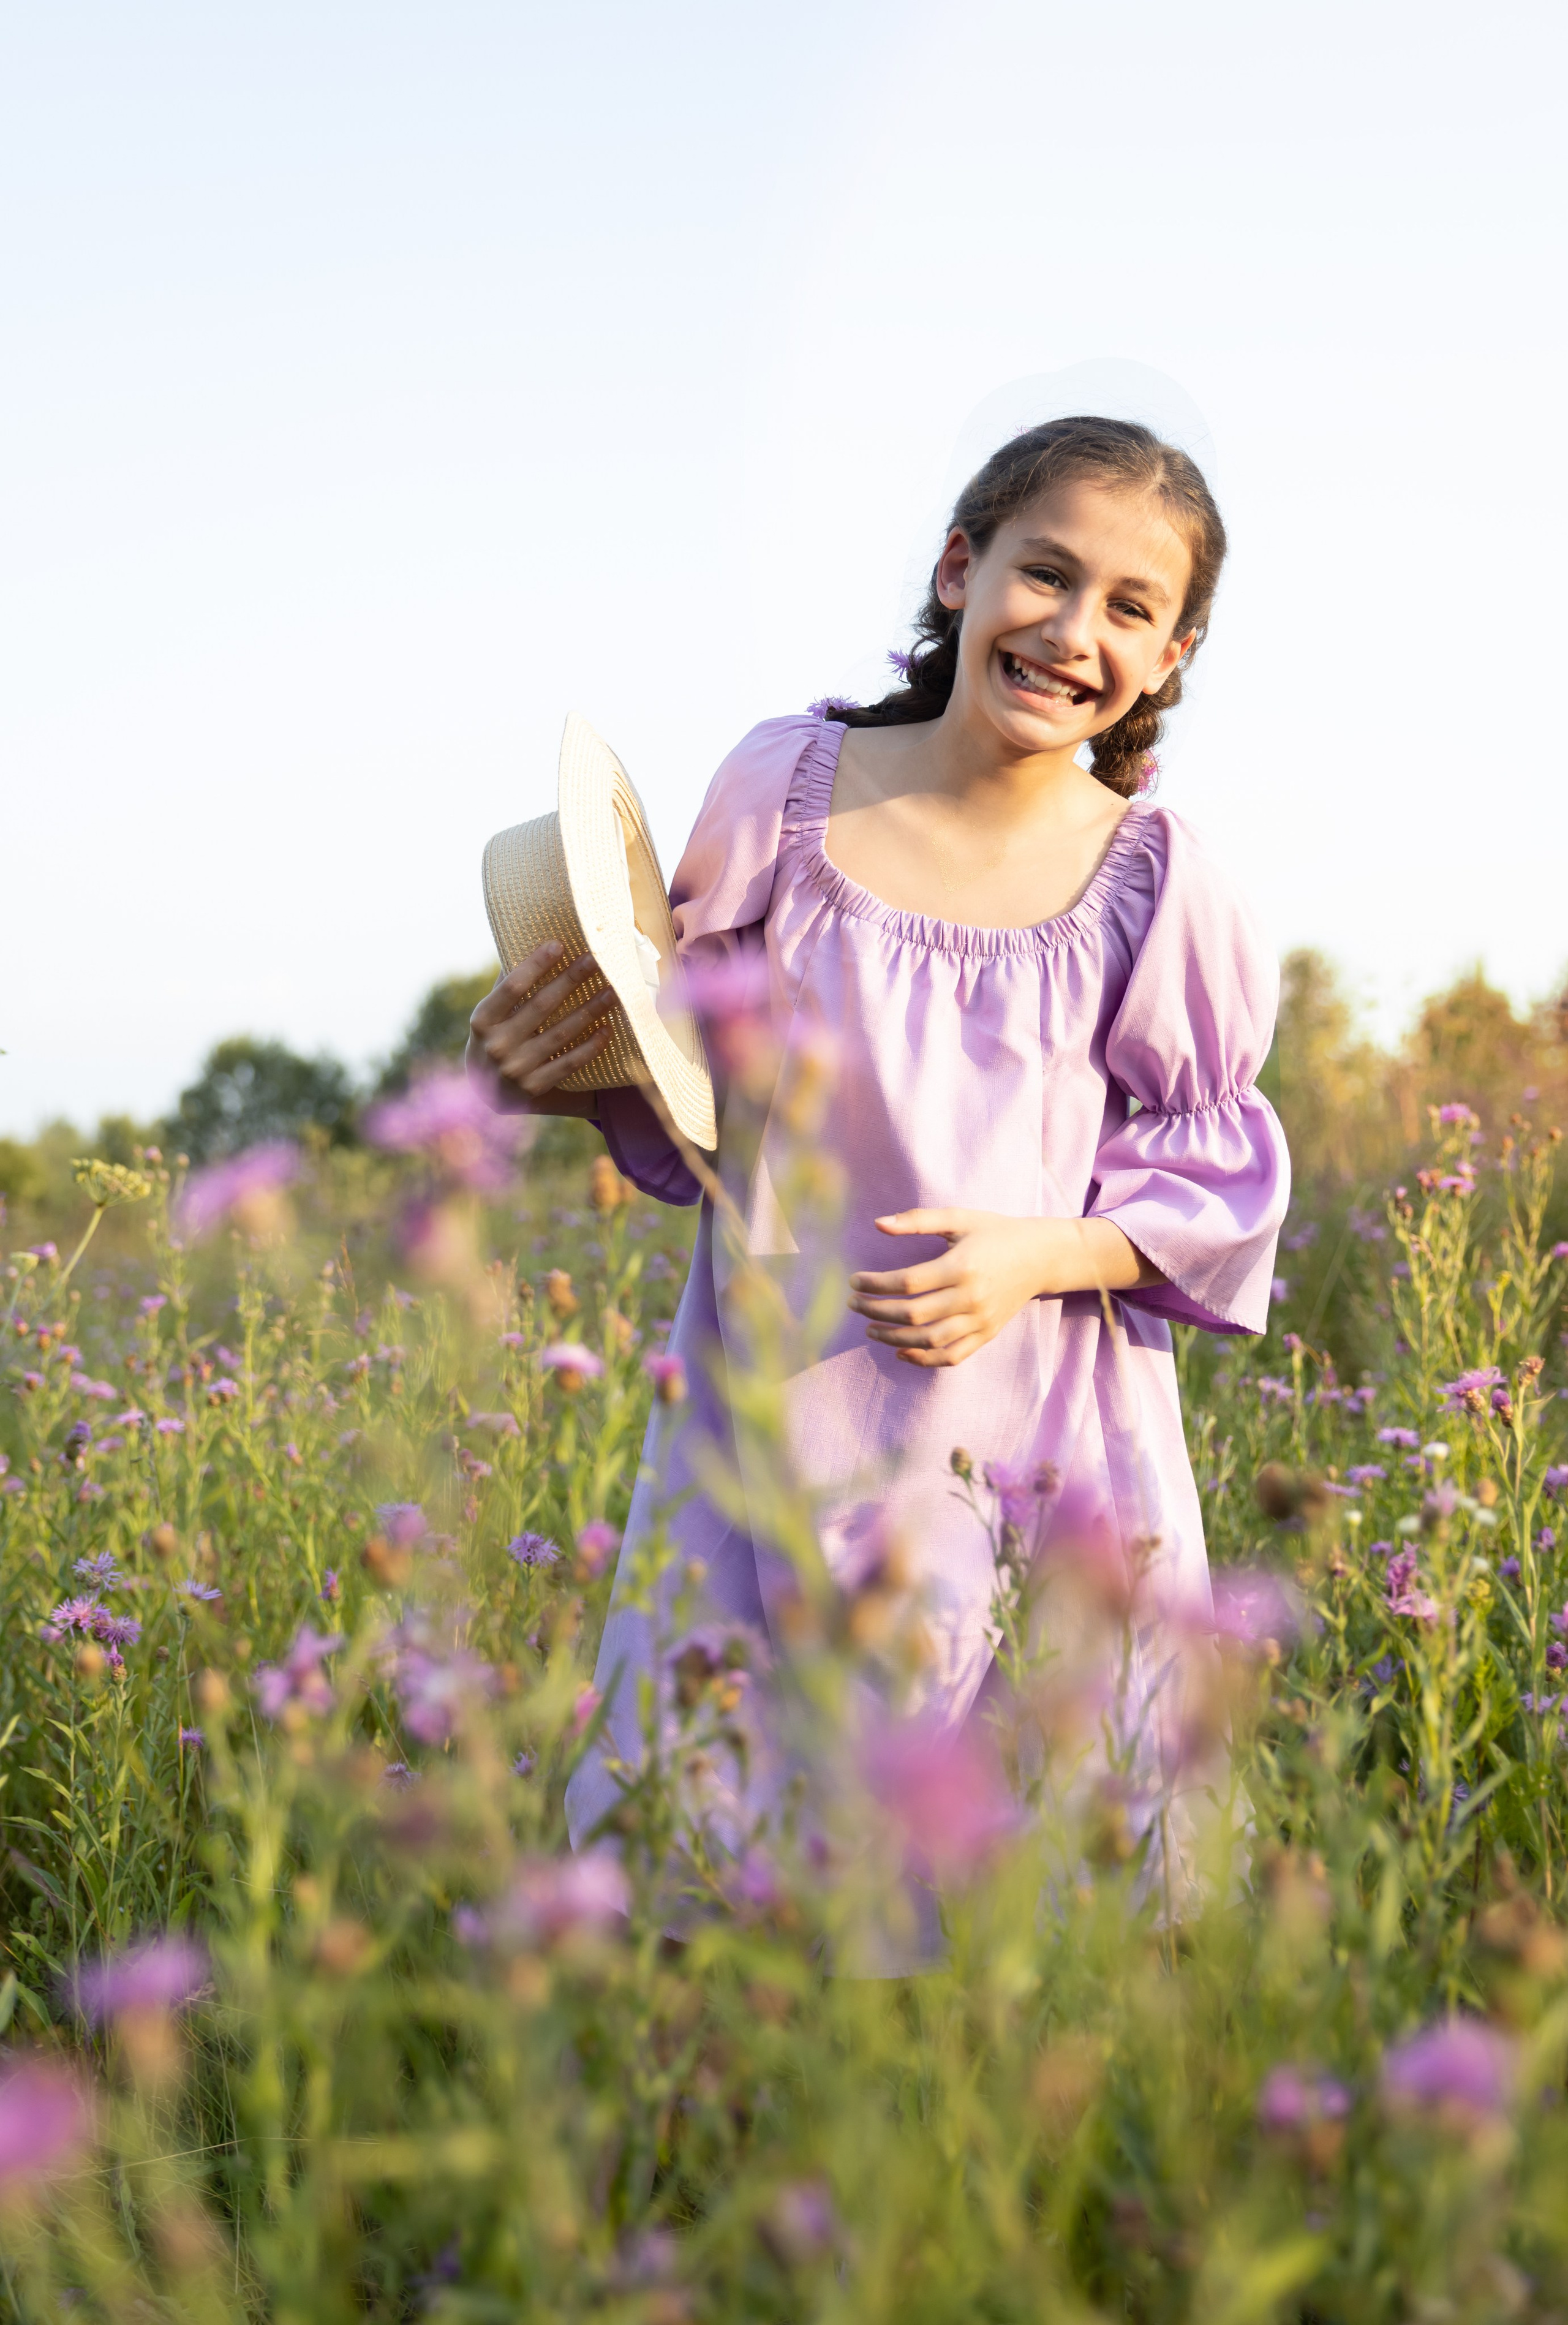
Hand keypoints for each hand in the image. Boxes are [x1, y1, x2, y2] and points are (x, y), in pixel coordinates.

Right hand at [466, 943, 616, 1114]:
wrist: (485, 1092)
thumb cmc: (494, 1038)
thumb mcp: (490, 1014)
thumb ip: (507, 986)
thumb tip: (529, 944)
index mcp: (483, 1020)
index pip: (512, 987)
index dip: (535, 965)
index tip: (559, 945)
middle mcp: (497, 1045)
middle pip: (541, 1006)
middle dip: (571, 980)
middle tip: (595, 959)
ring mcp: (516, 1068)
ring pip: (561, 1034)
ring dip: (590, 1010)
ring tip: (613, 991)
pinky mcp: (534, 1087)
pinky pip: (569, 1064)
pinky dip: (590, 1046)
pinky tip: (607, 1028)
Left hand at [847, 1209, 1159, 1368]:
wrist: (1041, 1256)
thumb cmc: (995, 1232)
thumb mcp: (959, 1218)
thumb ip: (918, 1220)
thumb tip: (877, 1224)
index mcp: (962, 1266)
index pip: (907, 1282)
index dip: (875, 1284)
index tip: (855, 1281)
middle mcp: (971, 1297)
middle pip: (913, 1314)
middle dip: (876, 1312)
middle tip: (855, 1304)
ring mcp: (980, 1320)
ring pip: (929, 1340)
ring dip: (893, 1338)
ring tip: (870, 1329)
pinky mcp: (986, 1334)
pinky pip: (951, 1355)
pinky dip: (924, 1359)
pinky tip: (901, 1351)